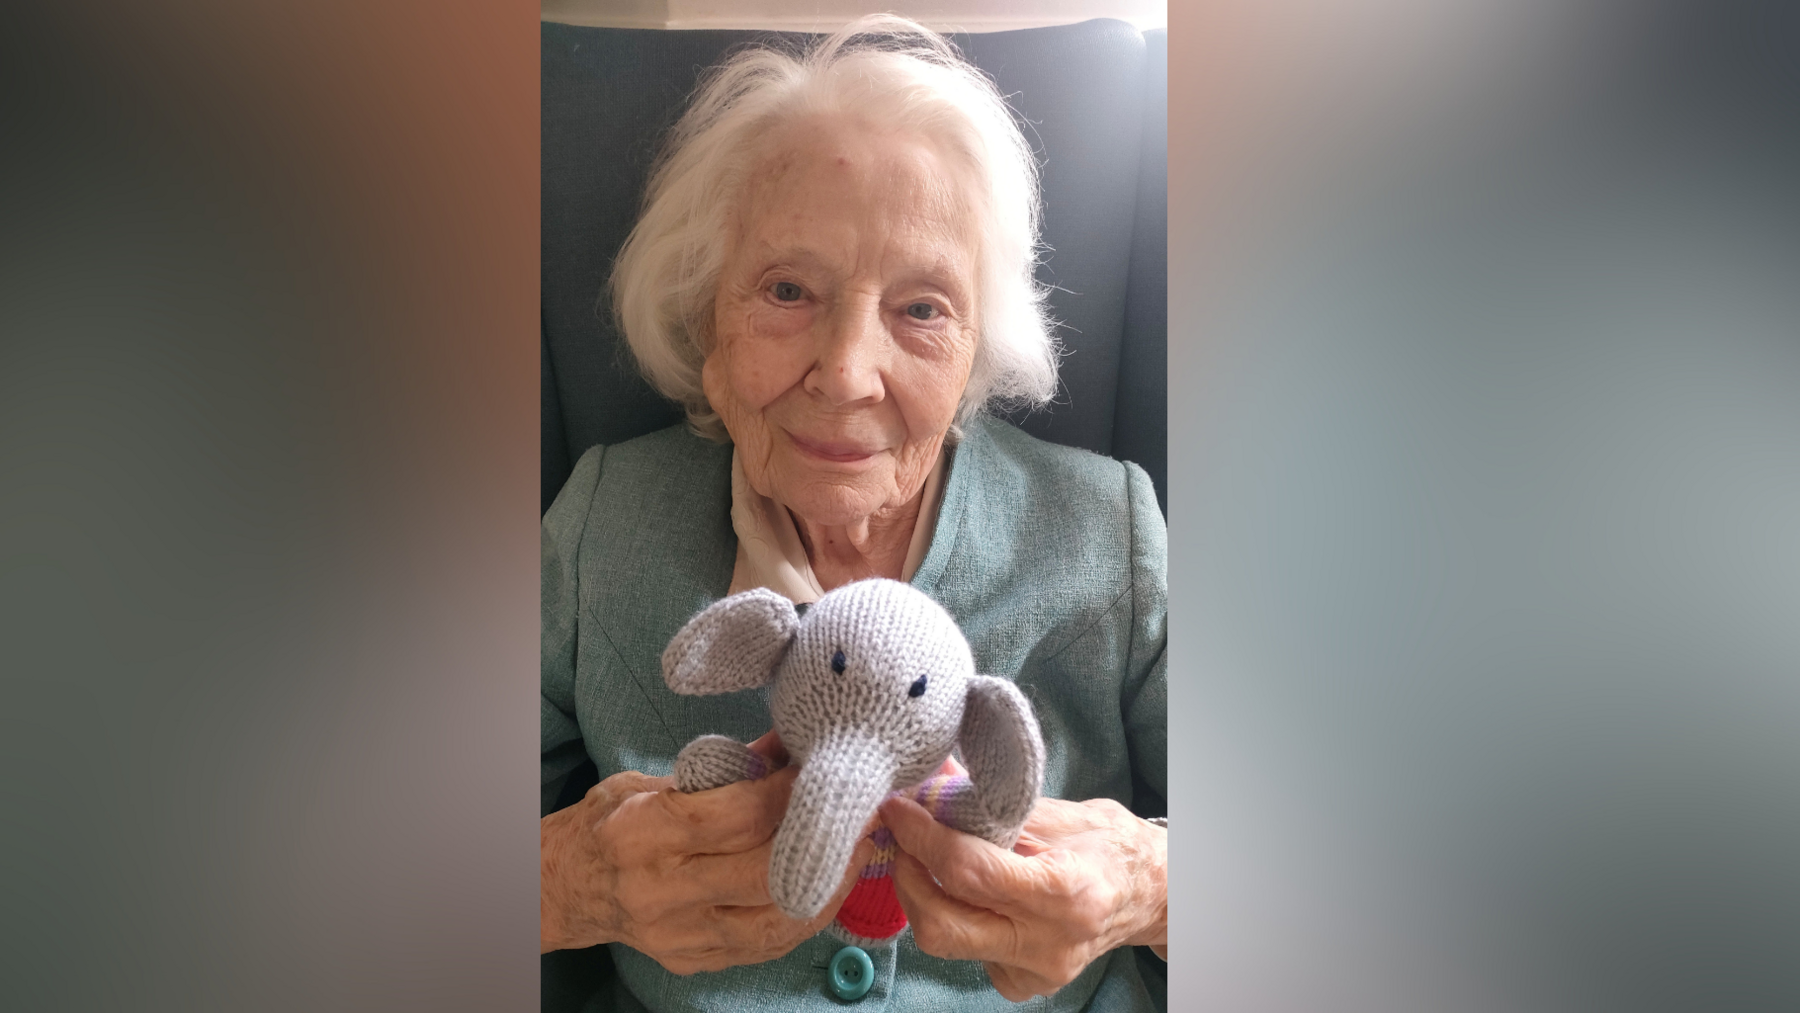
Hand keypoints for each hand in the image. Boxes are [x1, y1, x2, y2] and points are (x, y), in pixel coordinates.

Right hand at [541, 732, 875, 973]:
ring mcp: (678, 935)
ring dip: (827, 887)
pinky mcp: (695, 960)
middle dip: (823, 844)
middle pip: (764, 873)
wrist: (566, 888)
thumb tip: (790, 746)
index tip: (826, 774)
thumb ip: (724, 770)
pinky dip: (804, 916)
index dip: (792, 794)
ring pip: (775, 920)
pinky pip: (767, 946)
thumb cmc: (611, 824)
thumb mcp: (652, 781)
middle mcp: (659, 891)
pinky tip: (826, 889)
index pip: (738, 816)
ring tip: (857, 854)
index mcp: (642, 833)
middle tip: (862, 817)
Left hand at [881, 791, 1167, 1001]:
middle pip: (942, 925)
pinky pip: (967, 953)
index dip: (922, 837)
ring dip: (925, 897)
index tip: (899, 809)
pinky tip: (975, 896)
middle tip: (904, 841)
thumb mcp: (1057, 813)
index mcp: (1064, 892)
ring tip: (931, 860)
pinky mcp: (1022, 985)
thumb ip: (990, 805)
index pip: (968, 871)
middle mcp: (1048, 943)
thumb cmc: (1108, 845)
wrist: (1150, 895)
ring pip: (948, 943)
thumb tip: (930, 782)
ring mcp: (1034, 972)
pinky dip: (958, 918)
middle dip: (908, 877)